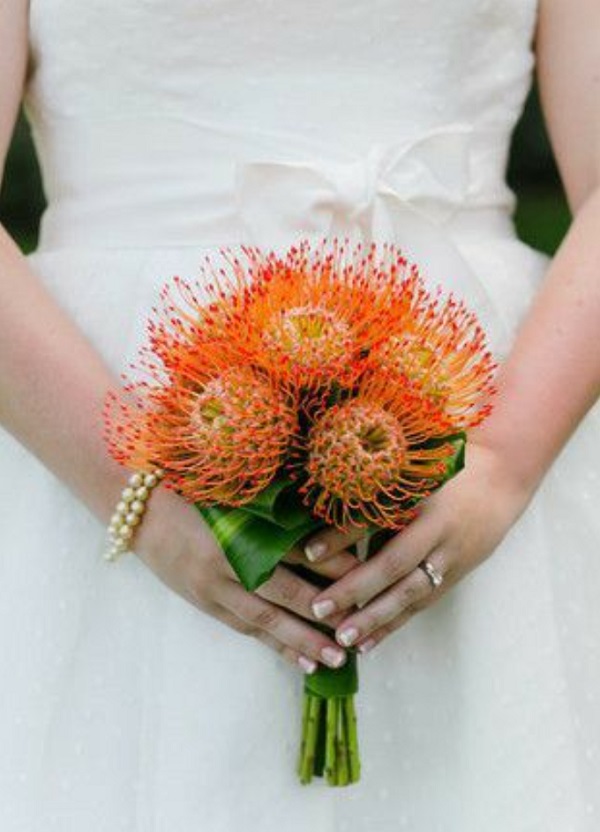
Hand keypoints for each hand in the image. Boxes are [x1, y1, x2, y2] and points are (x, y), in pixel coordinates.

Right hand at [130, 484, 357, 673]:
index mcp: (236, 527)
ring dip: (301, 641)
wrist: (139, 510)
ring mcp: (213, 587)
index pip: (291, 548)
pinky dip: (274, 645)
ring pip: (264, 619)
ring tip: (334, 660)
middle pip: (281, 592)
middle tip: (356, 629)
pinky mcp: (206, 603)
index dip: (327, 562)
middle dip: (321, 612)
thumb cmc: (190, 491)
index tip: (363, 572)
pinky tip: (300, 660)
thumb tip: (321, 522)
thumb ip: (271, 508)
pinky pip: (245, 628)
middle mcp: (226, 562)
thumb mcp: (231, 493)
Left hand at [303, 443, 535, 652]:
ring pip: (411, 592)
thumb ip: (375, 484)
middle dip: (356, 588)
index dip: (343, 535)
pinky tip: (367, 643)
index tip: (307, 552)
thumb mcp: (412, 468)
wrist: (501, 479)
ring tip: (342, 637)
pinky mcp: (454, 575)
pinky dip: (394, 625)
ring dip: (376, 617)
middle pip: (395, 563)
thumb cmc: (444, 467)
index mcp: (424, 494)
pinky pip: (421, 604)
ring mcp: (451, 555)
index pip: (377, 518)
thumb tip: (319, 500)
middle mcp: (438, 529)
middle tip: (318, 607)